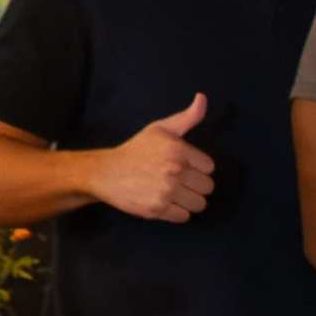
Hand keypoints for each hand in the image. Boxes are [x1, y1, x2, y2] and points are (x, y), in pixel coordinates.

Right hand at [84, 93, 215, 221]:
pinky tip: (166, 202)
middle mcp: (174, 171)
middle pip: (208, 187)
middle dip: (196, 185)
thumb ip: (188, 117)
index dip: (198, 168)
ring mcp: (166, 192)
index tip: (183, 166)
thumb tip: (202, 98)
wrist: (105, 172)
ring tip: (175, 193)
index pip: (210, 167)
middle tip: (179, 181)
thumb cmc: (137, 149)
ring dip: (190, 200)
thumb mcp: (161, 129)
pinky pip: (184, 217)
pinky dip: (177, 212)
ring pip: (200, 204)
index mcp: (179, 150)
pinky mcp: (157, 210)